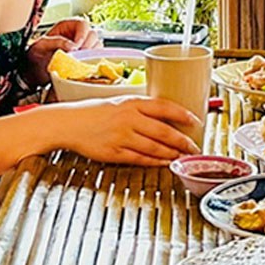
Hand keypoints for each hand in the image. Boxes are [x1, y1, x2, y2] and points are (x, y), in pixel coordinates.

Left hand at [23, 16, 100, 85]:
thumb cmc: (35, 56)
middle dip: (88, 46)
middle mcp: (77, 34)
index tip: (77, 48)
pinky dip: (93, 61)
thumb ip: (56, 42)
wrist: (33, 72)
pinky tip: (83, 66)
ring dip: (91, 54)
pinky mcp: (86, 58)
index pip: (83, 25)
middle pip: (93, 34)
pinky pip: (96, 57)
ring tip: (80, 62)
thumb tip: (72, 46)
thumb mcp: (41, 46)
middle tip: (80, 57)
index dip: (82, 35)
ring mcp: (83, 46)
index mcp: (67, 26)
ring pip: (97, 46)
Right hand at [51, 95, 200, 164]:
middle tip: (194, 146)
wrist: (68, 123)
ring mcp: (122, 137)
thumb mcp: (118, 102)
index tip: (196, 121)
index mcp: (132, 103)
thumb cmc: (93, 112)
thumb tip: (165, 114)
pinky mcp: (115, 152)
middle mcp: (129, 119)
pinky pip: (141, 159)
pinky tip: (165, 162)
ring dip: (172, 153)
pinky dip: (156, 162)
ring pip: (155, 148)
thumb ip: (140, 108)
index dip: (183, 115)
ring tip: (183, 156)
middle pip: (164, 132)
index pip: (165, 107)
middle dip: (183, 141)